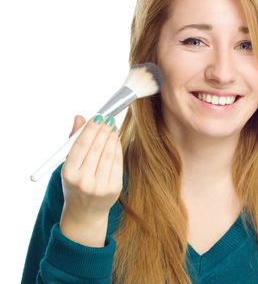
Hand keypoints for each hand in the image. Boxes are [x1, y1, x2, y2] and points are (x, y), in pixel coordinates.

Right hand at [59, 114, 122, 244]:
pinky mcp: (114, 189)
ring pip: (109, 154)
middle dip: (104, 130)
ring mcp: (100, 186)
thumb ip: (74, 140)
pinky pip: (118, 163)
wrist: (84, 213)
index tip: (98, 116)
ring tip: (112, 126)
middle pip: (97, 148)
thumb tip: (80, 117)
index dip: (91, 129)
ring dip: (112, 137)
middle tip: (108, 118)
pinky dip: (117, 148)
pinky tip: (116, 139)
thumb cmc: (75, 183)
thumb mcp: (69, 164)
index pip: (81, 146)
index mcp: (68, 174)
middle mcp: (84, 181)